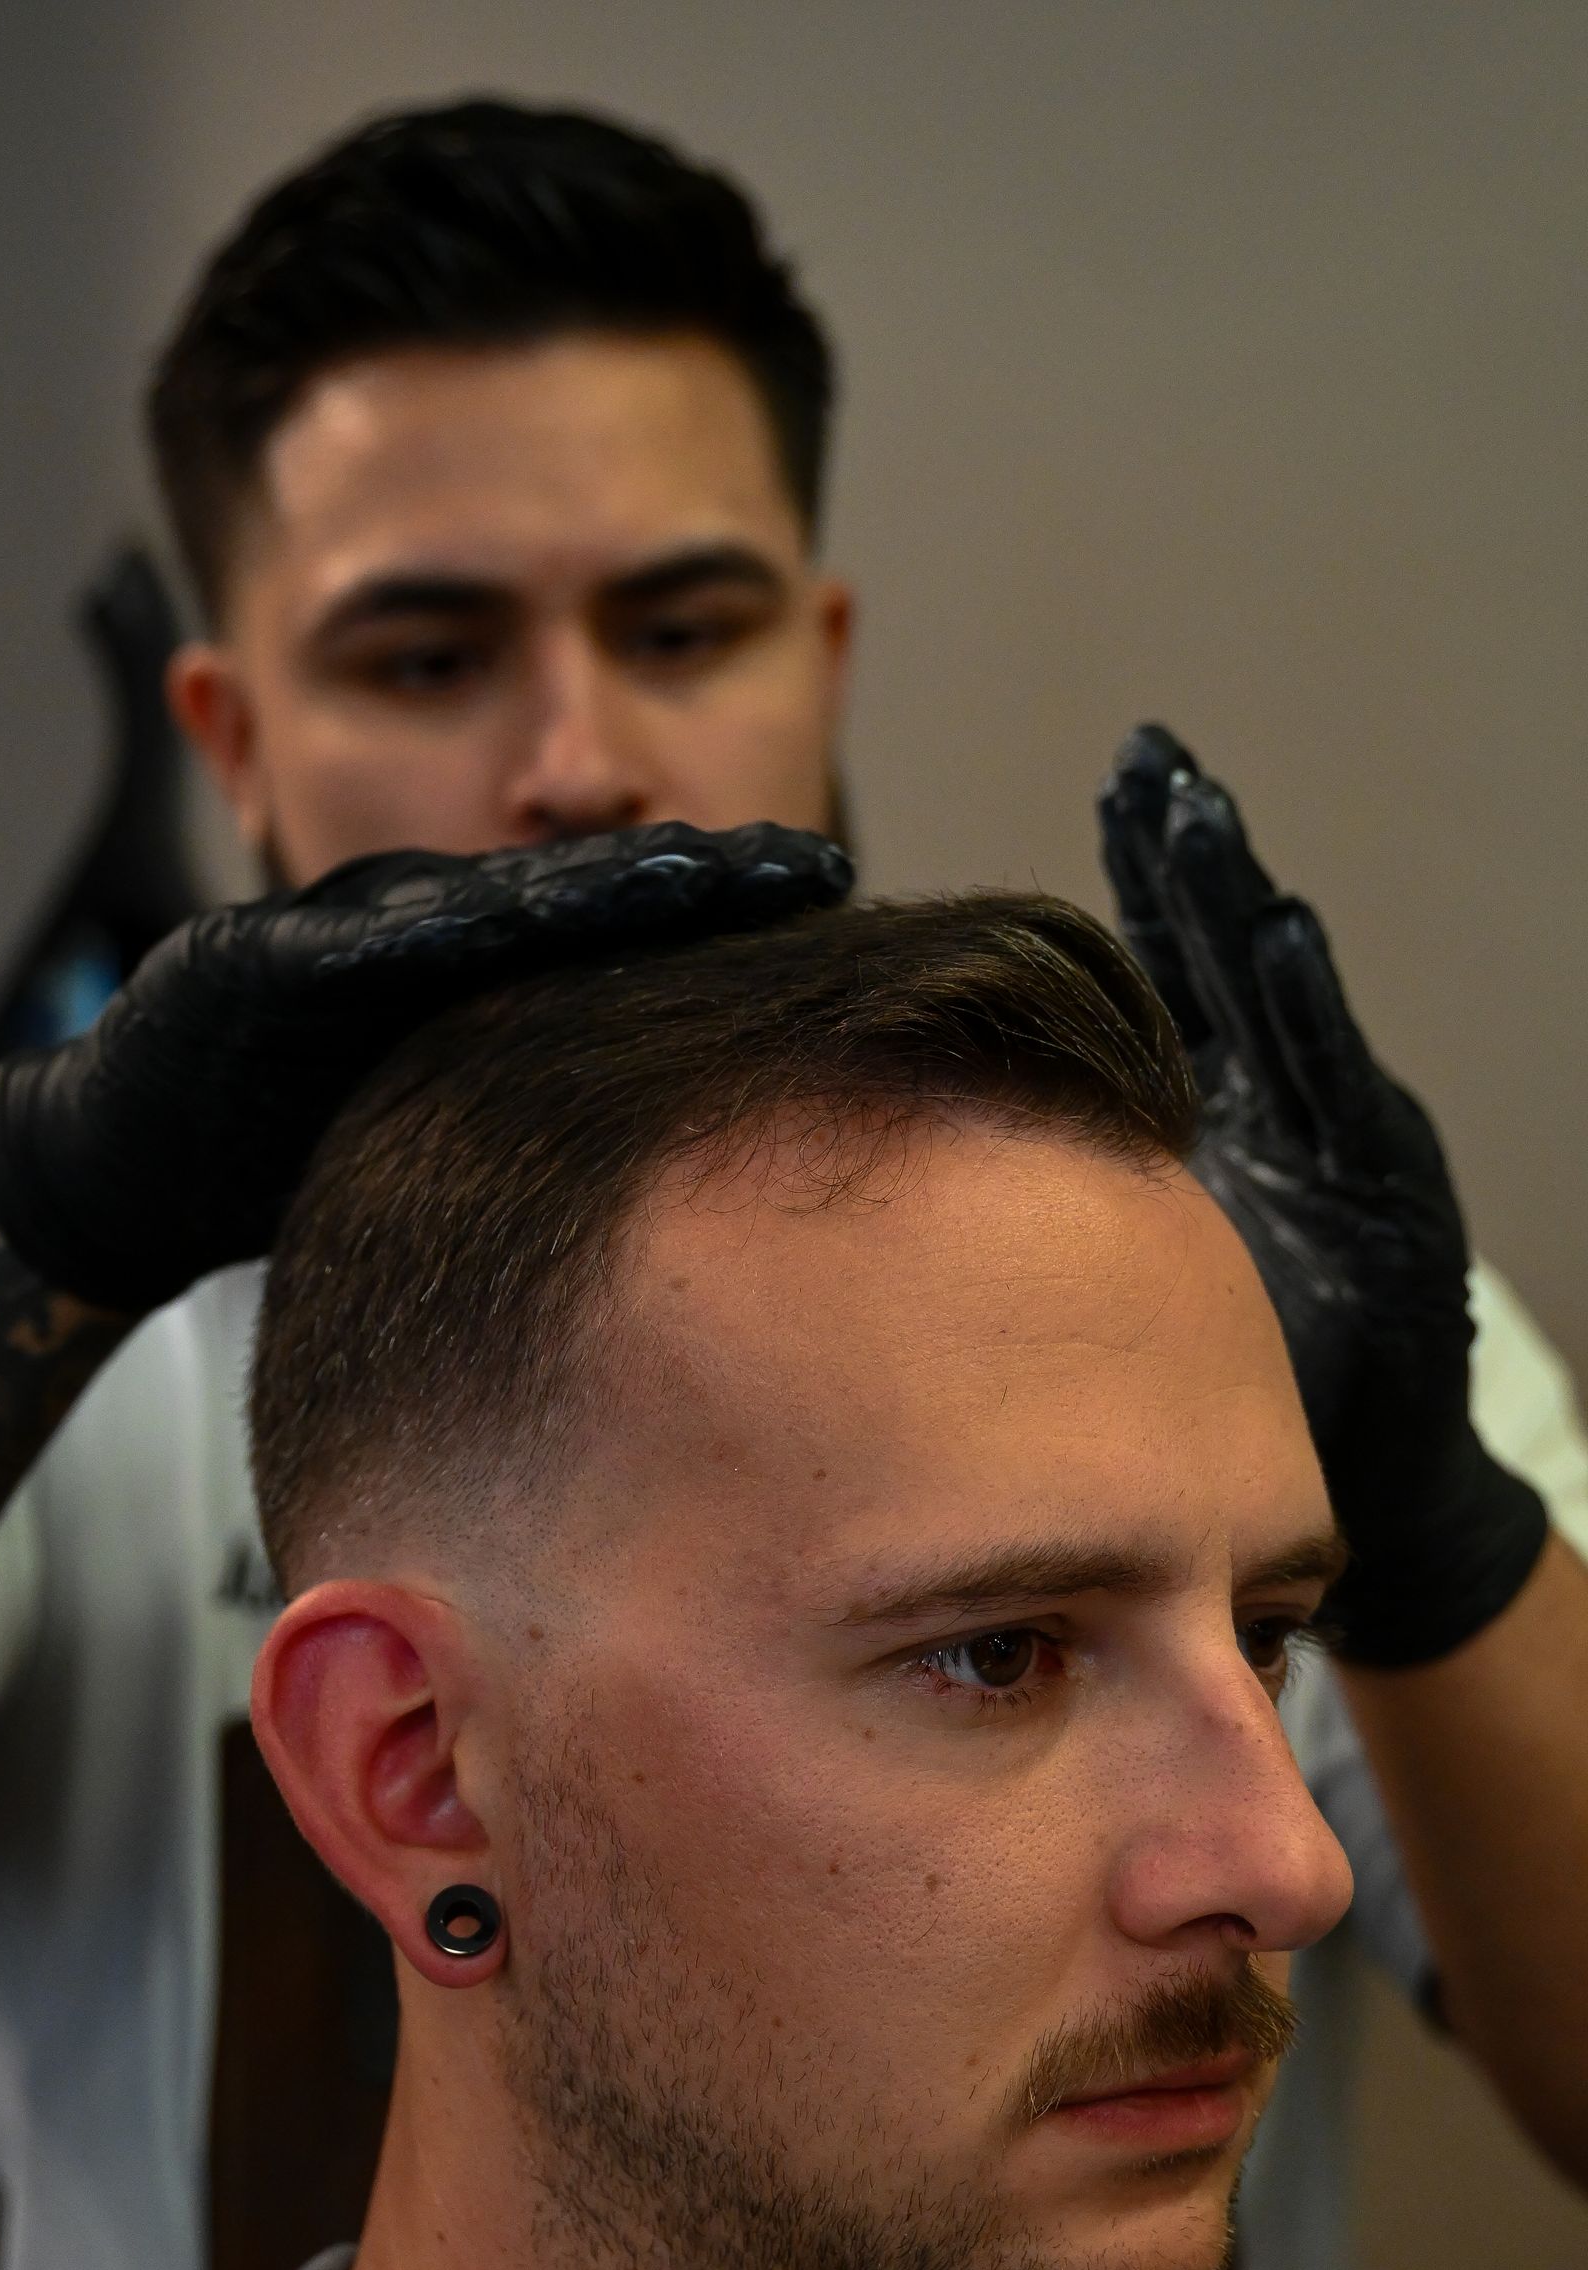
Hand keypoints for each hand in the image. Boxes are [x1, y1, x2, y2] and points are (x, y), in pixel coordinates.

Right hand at [0, 821, 850, 1316]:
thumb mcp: (432, 1129)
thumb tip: (675, 1151)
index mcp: (467, 970)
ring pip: (476, 905)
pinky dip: (415, 931)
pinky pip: (346, 948)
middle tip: (805, 864)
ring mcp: (332, 940)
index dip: (721, 904)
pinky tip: (487, 919)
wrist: (122, 1165)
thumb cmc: (277, 1144)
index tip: (827, 889)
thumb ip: (533, 1103)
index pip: (615, 928)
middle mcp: (412, 932)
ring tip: (687, 871)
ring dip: (580, 890)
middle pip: (572, 898)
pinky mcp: (251, 966)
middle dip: (692, 879)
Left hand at [1098, 723, 1546, 1664]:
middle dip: (1185, 857)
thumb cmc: (1228, 1384)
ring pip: (1277, 1001)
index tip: (1112, 787)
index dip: (1142, 884)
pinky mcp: (1382, 1189)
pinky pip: (1333, 1088)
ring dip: (1233, 904)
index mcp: (1222, 1115)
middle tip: (1148, 758)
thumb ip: (1060, 1207)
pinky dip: (1305, 1009)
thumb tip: (916, 1167)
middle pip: (1222, 959)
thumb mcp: (1127, 1272)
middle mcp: (1280, 1110)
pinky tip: (1277, 936)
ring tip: (1197, 816)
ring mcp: (1335, 1140)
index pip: (1175, 973)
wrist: (1361, 1483)